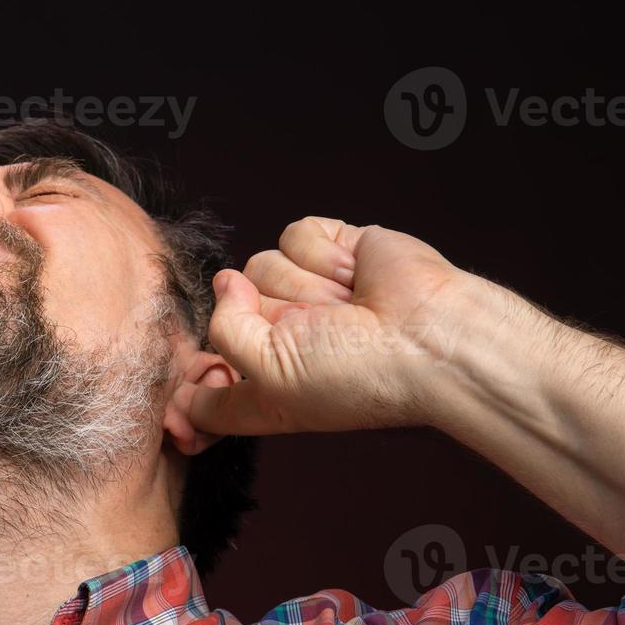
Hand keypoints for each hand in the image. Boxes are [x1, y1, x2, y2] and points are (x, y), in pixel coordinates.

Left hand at [183, 217, 477, 436]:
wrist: (431, 337)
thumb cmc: (360, 375)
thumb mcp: (271, 381)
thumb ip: (223, 335)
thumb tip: (226, 282)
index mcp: (264, 388)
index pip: (202, 384)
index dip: (193, 383)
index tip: (206, 384)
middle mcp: (280, 340)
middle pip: (224, 308)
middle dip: (265, 317)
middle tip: (315, 334)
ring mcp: (305, 292)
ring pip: (257, 265)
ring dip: (303, 286)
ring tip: (346, 307)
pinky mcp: (330, 251)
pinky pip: (296, 235)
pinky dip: (324, 254)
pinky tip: (355, 276)